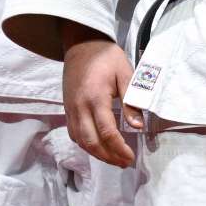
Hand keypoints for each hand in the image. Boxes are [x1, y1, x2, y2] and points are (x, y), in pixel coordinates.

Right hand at [62, 21, 140, 167]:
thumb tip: (138, 126)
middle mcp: (80, 106)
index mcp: (96, 97)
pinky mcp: (67, 108)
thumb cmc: (106, 56)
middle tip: (124, 163)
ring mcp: (71, 108)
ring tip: (113, 159)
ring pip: (80, 140)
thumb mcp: (125, 73)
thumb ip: (131, 101)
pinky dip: (85, 144)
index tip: (131, 157)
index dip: (119, 149)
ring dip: (96, 154)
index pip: (107, 132)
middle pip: (91, 142)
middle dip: (108, 157)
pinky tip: (97, 147)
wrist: (81, 43)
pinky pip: (73, 133)